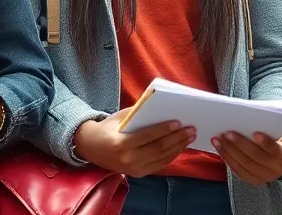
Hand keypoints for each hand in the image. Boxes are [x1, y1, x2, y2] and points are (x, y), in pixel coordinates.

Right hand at [73, 109, 193, 176]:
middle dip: (177, 138)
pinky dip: (171, 155)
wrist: (90, 148)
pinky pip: (159, 164)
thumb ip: (139, 113)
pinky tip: (180, 146)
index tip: (178, 122)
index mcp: (121, 144)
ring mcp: (133, 169)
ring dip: (178, 147)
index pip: (148, 136)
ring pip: (161, 158)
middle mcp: (128, 159)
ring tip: (190, 136)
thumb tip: (162, 107)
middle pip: (158, 148)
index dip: (164, 129)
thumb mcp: (120, 117)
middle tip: (191, 129)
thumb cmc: (108, 128)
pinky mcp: (137, 173)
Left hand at [213, 131, 281, 184]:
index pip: (274, 150)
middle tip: (226, 133)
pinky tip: (220, 148)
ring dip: (228, 151)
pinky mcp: (252, 180)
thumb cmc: (281, 139)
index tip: (255, 133)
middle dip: (239, 144)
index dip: (265, 142)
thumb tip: (250, 118)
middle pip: (255, 157)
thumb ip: (270, 128)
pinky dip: (227, 159)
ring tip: (217, 139)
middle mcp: (274, 170)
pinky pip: (237, 170)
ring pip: (243, 164)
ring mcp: (262, 177)